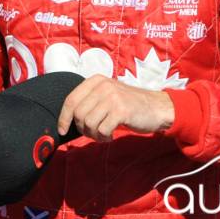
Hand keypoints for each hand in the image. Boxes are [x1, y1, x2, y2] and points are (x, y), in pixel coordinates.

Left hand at [57, 75, 174, 141]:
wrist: (158, 107)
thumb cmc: (128, 105)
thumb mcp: (107, 95)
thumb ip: (89, 101)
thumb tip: (67, 120)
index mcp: (95, 81)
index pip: (71, 100)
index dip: (64, 118)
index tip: (62, 130)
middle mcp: (102, 86)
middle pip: (78, 114)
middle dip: (82, 129)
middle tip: (94, 133)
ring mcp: (112, 97)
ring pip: (89, 123)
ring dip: (94, 134)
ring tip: (104, 135)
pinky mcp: (121, 110)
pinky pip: (102, 130)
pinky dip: (104, 137)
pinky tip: (111, 136)